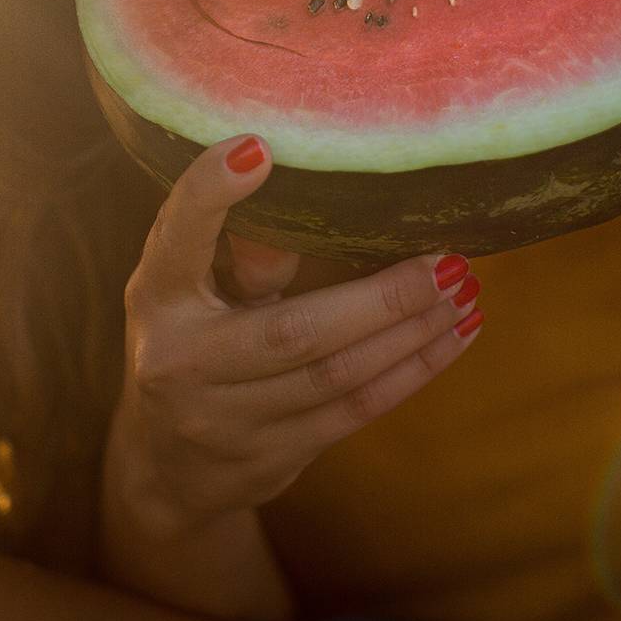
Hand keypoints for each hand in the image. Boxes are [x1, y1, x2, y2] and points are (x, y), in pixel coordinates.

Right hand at [105, 134, 482, 532]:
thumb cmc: (189, 344)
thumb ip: (240, 251)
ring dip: (413, 332)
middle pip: (294, 332)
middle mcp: (180, 362)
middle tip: (448, 260)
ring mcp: (224, 422)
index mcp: (156, 299)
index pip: (177, 239)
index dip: (210, 193)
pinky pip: (355, 410)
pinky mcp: (270, 460)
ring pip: (337, 376)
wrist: (167, 471)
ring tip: (464, 292)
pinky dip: (413, 371)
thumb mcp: (189, 292)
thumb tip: (287, 179)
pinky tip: (456, 336)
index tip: (259, 149)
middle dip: (383, 298)